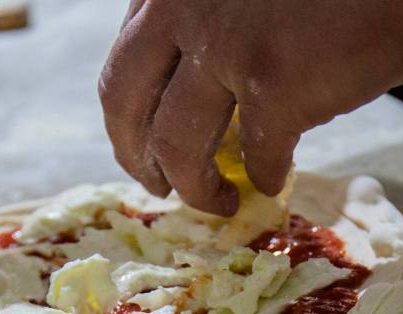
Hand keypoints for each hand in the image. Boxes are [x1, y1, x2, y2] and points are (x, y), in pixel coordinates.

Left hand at [99, 0, 402, 214]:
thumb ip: (220, 18)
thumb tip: (214, 90)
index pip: (127, 55)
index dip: (130, 108)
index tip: (143, 135)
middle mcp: (183, 5)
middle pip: (126, 102)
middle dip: (137, 156)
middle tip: (157, 185)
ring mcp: (226, 46)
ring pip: (177, 144)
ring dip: (194, 188)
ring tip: (217, 205)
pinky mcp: (276, 86)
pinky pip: (257, 157)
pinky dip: (265, 180)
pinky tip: (274, 184)